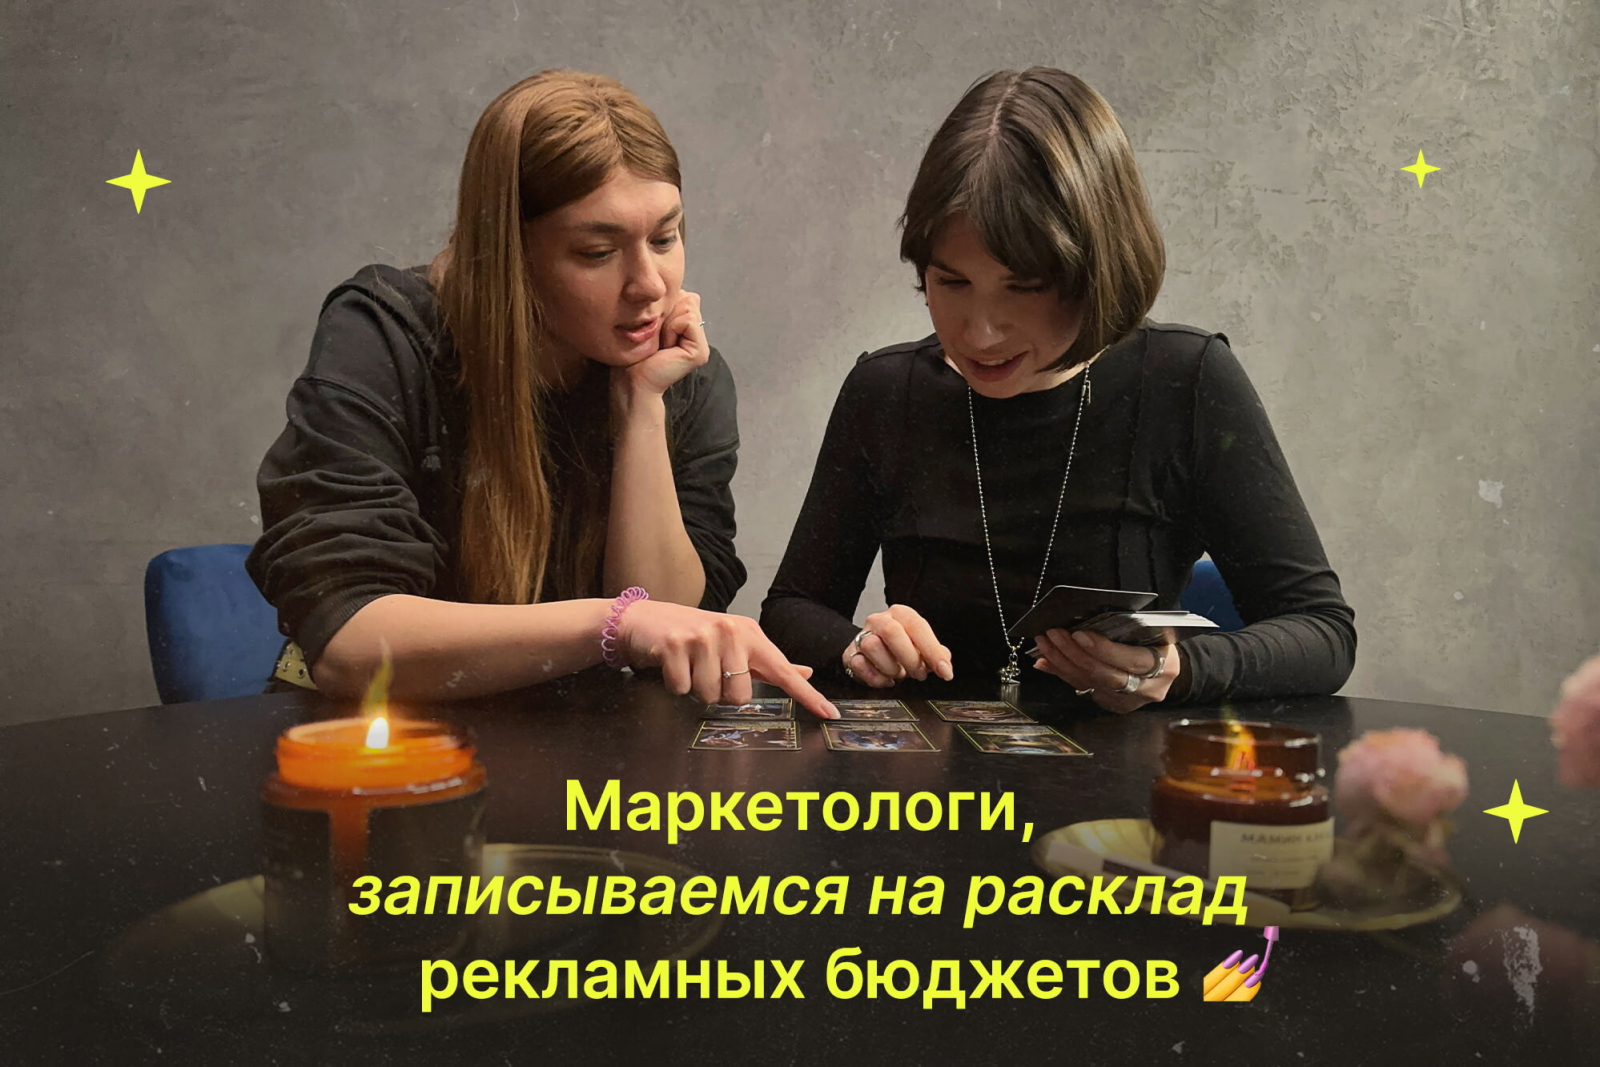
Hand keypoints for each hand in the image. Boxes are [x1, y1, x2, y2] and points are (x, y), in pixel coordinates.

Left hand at [614, 289, 706, 398]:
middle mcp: (698, 335)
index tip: (654, 329)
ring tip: (661, 342)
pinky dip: (672, 328)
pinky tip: (665, 346)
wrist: (633, 379)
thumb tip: (681, 290)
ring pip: (689, 307)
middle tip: (657, 337)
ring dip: (668, 321)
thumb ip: (669, 305)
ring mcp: (701, 345)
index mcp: (689, 327)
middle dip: (668, 312)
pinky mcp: (700, 351)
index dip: (666, 306)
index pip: (686, 296)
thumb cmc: (636, 352)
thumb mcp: (653, 320)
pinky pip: (688, 320)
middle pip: (689, 299)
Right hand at [617, 600, 837, 717]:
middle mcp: (730, 631)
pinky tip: (672, 665)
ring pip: (710, 696)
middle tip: (707, 671)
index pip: (783, 671)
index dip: (807, 695)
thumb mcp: (736, 643)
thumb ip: (769, 662)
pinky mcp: (675, 645)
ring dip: (696, 689)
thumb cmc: (695, 635)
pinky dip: (676, 684)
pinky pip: (683, 689)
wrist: (646, 620)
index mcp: (749, 633)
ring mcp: (702, 637)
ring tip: (689, 666)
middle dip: (721, 693)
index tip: (830, 713)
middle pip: (740, 696)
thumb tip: (804, 672)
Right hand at [841, 604, 953, 687]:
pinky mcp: (849, 654)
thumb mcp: (921, 647)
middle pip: (891, 632)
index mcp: (900, 614)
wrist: (871, 653)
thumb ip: (935, 654)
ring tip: (899, 674)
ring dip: (891, 667)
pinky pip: (859, 665)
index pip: (918, 626)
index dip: (932, 651)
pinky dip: (876, 678)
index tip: (944, 672)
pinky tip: (886, 680)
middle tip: (919, 674)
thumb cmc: (900, 649)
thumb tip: (944, 665)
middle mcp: (879, 620)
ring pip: (872, 646)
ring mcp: (861, 636)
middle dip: (909, 658)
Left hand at [1033, 629, 1179, 712]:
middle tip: (1054, 635)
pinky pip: (1083, 688)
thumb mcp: (1152, 632)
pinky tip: (1046, 660)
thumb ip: (1125, 628)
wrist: (1170, 670)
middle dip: (1075, 654)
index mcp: (1163, 665)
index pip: (1130, 661)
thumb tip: (1083, 623)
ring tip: (1045, 643)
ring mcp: (1129, 701)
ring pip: (1090, 683)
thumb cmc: (1158, 643)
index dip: (1103, 649)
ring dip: (1062, 662)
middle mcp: (1147, 688)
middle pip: (1105, 675)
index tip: (1079, 634)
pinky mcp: (1113, 705)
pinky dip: (1062, 672)